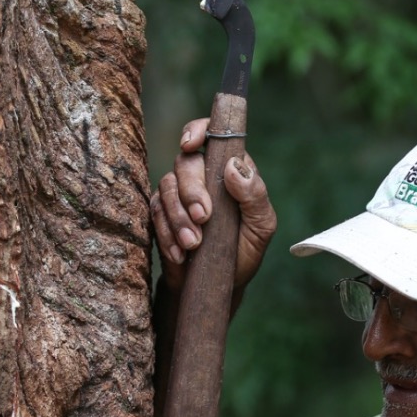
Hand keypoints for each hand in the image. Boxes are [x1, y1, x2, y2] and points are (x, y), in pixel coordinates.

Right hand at [150, 117, 278, 292]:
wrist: (219, 285)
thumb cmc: (243, 251)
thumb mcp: (261, 226)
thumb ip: (254, 195)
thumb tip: (234, 167)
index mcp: (228, 170)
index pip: (211, 136)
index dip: (197, 131)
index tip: (191, 145)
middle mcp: (202, 177)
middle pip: (184, 163)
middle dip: (191, 190)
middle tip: (203, 217)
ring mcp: (178, 195)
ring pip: (166, 188)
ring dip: (179, 217)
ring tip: (194, 244)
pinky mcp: (160, 216)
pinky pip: (155, 214)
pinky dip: (167, 234)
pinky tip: (180, 253)